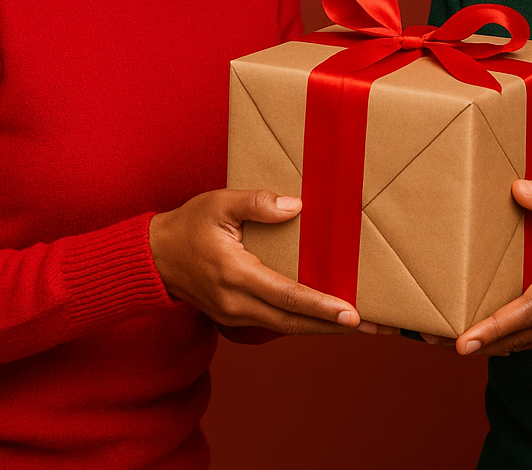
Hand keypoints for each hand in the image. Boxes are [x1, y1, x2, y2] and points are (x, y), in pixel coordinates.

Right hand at [150, 189, 372, 334]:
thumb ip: (256, 203)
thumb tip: (295, 207)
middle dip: (335, 326)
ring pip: (287, 327)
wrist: (154, 258)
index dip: (321, 306)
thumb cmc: (188, 225)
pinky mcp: (236, 317)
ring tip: (364, 327)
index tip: (353, 315)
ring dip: (324, 328)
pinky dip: (304, 322)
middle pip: (294, 322)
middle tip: (377, 328)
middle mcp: (237, 303)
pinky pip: (276, 323)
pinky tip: (328, 318)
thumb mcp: (219, 203)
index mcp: (235, 275)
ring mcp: (235, 315)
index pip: (287, 296)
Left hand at [455, 173, 531, 356]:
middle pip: (526, 332)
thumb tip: (519, 191)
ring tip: (453, 342)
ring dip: (494, 345)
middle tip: (438, 342)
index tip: (466, 339)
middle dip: (484, 342)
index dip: (498, 326)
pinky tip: (487, 338)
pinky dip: (512, 340)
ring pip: (531, 340)